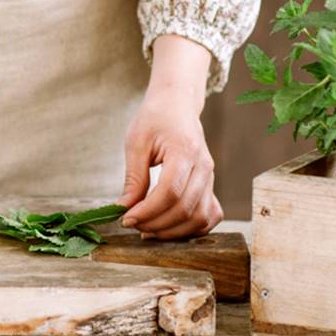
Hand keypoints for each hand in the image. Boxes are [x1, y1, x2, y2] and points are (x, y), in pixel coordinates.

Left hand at [117, 35, 223, 239]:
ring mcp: (211, 177)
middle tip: (132, 224)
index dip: (148, 211)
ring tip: (147, 229)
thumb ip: (134, 178)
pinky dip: (192, 229)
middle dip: (156, 224)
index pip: (170, 192)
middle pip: (185, 209)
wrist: (177, 105)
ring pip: (199, 217)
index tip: (126, 218)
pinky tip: (169, 228)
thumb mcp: (136, 143)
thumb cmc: (155, 119)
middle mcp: (204, 167)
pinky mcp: (210, 185)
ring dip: (173, 231)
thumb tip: (125, 208)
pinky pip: (210, 216)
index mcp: (184, 151)